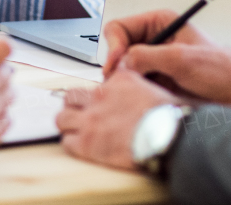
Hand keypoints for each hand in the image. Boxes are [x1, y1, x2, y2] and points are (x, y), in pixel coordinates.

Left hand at [57, 69, 176, 170]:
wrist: (168, 136)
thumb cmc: (169, 117)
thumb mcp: (154, 88)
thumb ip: (138, 85)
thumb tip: (137, 90)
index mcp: (118, 81)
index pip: (95, 85)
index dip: (96, 98)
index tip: (100, 106)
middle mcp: (100, 97)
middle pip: (70, 97)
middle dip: (74, 107)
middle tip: (81, 116)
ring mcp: (91, 119)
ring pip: (61, 118)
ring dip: (69, 125)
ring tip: (78, 132)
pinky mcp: (87, 143)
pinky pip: (67, 142)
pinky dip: (73, 145)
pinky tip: (84, 148)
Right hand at [103, 9, 230, 108]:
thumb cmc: (222, 69)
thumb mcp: (182, 60)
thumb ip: (148, 56)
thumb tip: (121, 63)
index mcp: (159, 22)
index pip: (118, 28)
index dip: (113, 47)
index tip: (117, 66)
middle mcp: (153, 39)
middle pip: (117, 49)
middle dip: (117, 66)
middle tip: (120, 84)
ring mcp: (154, 61)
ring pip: (123, 69)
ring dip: (126, 82)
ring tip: (139, 92)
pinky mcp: (157, 80)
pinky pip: (134, 85)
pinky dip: (134, 92)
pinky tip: (146, 99)